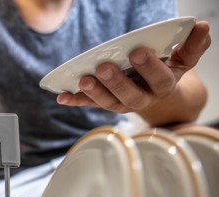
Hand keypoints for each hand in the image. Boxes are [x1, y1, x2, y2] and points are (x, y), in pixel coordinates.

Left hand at [57, 21, 210, 117]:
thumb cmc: (167, 71)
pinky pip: (89, 104)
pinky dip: (75, 100)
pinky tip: (62, 96)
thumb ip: (192, 46)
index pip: (159, 79)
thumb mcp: (183, 59)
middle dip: (117, 83)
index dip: (149, 68)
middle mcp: (142, 98)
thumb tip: (201, 26)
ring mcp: (122, 103)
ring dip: (94, 92)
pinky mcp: (105, 103)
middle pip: (131, 97)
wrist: (158, 96)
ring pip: (109, 103)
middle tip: (105, 67)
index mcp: (163, 85)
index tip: (138, 52)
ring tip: (83, 80)